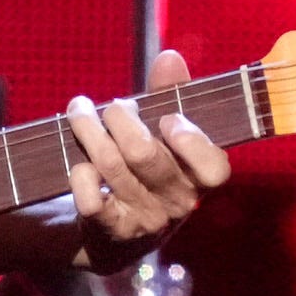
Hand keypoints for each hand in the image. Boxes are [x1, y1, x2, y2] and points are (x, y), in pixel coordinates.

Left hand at [64, 50, 233, 270]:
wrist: (110, 237)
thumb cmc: (144, 174)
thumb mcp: (164, 137)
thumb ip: (172, 97)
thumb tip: (170, 57)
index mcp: (199, 179)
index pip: (215, 169)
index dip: (192, 141)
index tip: (168, 119)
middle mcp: (177, 203)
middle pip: (144, 152)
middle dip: (119, 116)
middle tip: (111, 107)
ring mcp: (144, 221)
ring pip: (110, 164)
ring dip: (87, 127)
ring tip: (79, 111)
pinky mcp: (110, 232)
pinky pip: (90, 198)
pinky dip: (79, 173)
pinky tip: (79, 163)